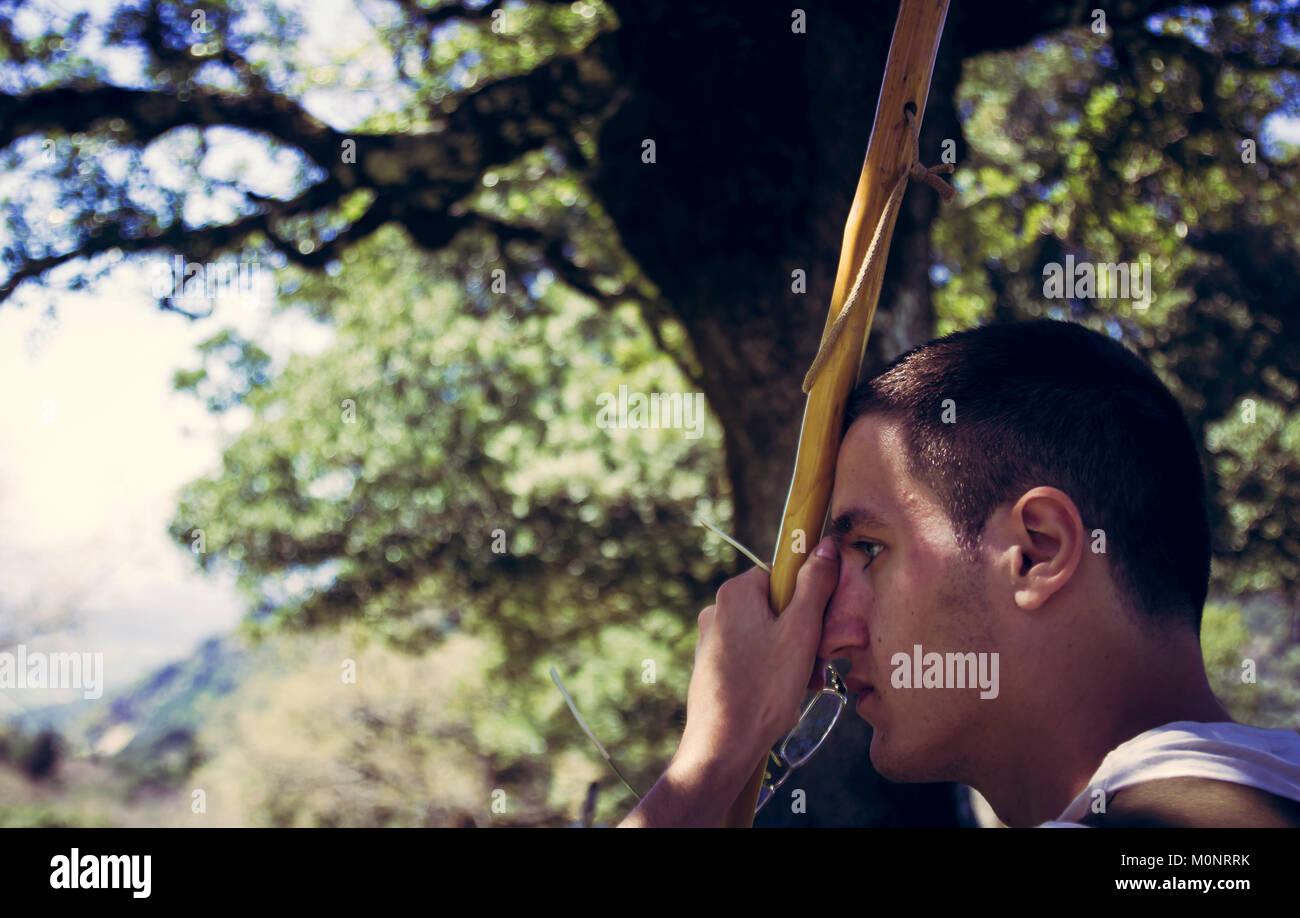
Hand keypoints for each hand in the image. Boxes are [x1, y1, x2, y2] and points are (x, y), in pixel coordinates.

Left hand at [674, 537, 840, 781]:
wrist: (722, 745)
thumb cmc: (763, 688)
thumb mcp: (801, 631)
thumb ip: (815, 586)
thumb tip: (825, 546)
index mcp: (735, 592)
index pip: (783, 576)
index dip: (808, 600)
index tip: (818, 628)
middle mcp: (717, 610)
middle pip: (776, 607)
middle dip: (802, 634)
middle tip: (814, 664)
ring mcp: (711, 639)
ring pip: (766, 634)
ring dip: (790, 655)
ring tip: (801, 684)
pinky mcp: (710, 666)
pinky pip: (751, 655)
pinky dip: (771, 670)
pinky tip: (781, 695)